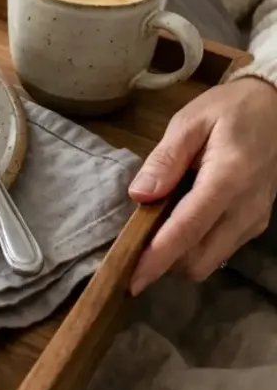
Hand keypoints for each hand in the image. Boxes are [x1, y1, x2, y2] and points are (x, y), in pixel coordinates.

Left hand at [128, 78, 276, 294]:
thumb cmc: (229, 110)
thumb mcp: (190, 122)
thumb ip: (165, 160)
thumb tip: (139, 195)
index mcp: (227, 180)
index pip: (187, 230)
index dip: (158, 257)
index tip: (132, 278)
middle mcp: (246, 209)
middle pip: (200, 259)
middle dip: (165, 261)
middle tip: (134, 246)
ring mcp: (256, 220)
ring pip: (212, 260)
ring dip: (181, 256)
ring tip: (152, 232)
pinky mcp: (257, 223)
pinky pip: (223, 248)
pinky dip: (197, 245)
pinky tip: (179, 223)